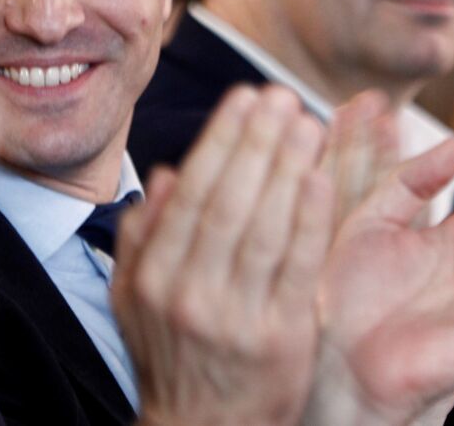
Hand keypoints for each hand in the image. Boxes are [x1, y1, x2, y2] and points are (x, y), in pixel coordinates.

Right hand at [112, 86, 333, 425]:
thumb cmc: (172, 358)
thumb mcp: (134, 301)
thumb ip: (141, 238)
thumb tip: (163, 176)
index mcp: (154, 278)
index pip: (193, 194)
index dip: (220, 141)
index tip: (243, 98)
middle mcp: (191, 294)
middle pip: (230, 201)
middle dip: (257, 141)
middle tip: (279, 94)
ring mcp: (237, 317)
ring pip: (265, 227)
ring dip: (287, 167)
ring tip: (306, 121)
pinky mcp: (280, 338)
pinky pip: (298, 266)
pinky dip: (309, 219)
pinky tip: (320, 178)